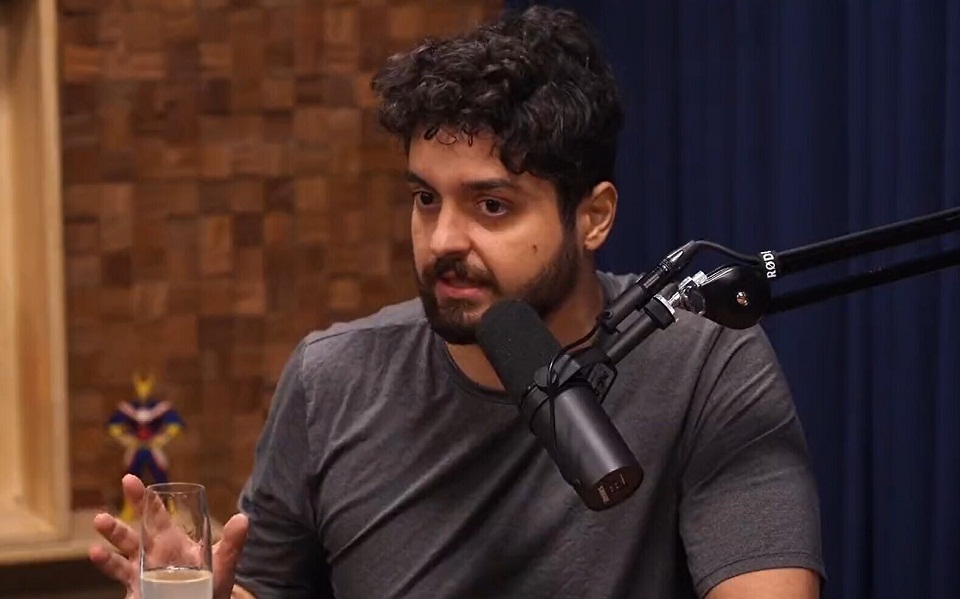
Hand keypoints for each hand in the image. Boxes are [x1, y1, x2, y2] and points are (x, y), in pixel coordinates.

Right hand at [89, 474, 248, 598]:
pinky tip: (97, 554)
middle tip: (119, 487)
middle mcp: (153, 551)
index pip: (155, 513)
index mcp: (172, 540)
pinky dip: (107, 564)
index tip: (130, 479)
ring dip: (112, 534)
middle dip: (127, 508)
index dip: (143, 497)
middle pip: (135, 528)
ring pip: (122, 549)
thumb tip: (244, 518)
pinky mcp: (136, 587)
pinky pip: (119, 574)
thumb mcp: (223, 563)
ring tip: (100, 519)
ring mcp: (142, 570)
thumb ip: (232, 543)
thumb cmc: (210, 584)